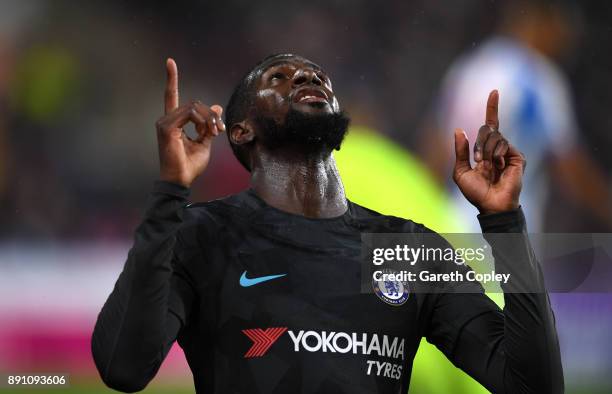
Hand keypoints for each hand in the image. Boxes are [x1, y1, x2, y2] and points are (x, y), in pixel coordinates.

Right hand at [155, 58, 225, 186]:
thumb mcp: (204, 142)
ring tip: (215, 133)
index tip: (169, 61)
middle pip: (194, 104)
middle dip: (211, 114)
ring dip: (209, 119)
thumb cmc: (189, 165)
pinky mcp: (166, 127)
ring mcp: (164, 122)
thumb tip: (218, 106)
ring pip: (194, 107)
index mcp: (173, 122)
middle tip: (219, 130)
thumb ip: (209, 125)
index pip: (171, 96)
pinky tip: (206, 132)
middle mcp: (166, 119)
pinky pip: (190, 114)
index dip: (171, 79)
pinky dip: (202, 121)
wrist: (180, 180)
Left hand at [453, 90, 525, 214]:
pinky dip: (497, 155)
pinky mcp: (518, 157)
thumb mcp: (460, 171)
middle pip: (488, 129)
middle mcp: (498, 149)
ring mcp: (509, 152)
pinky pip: (504, 144)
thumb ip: (460, 151)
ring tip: (487, 166)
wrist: (490, 204)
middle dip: (479, 143)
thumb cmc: (476, 192)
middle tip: (477, 160)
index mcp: (485, 151)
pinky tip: (499, 168)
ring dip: (486, 151)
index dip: (492, 108)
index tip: (494, 91)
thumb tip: (459, 129)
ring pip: (495, 136)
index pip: (490, 125)